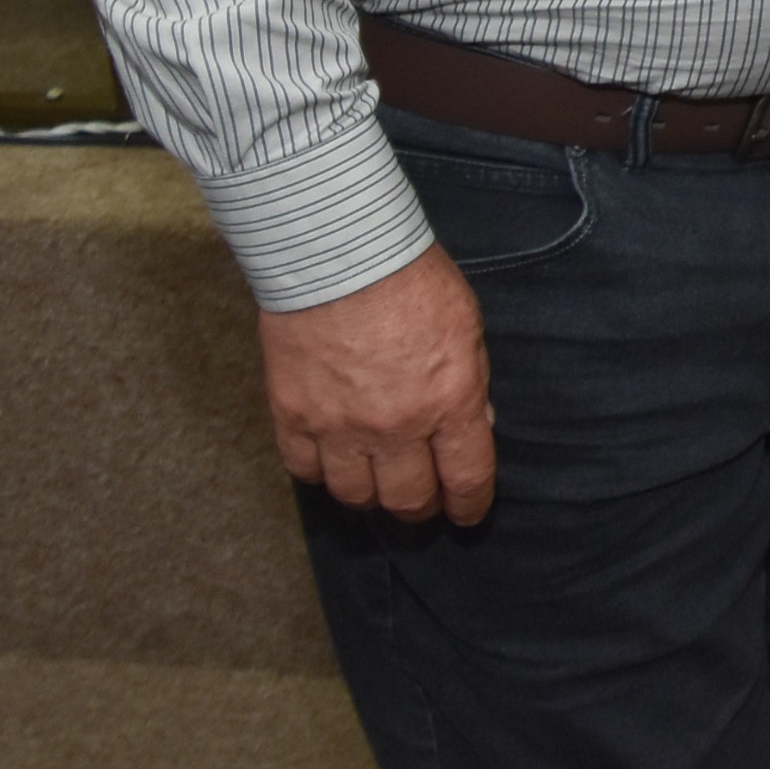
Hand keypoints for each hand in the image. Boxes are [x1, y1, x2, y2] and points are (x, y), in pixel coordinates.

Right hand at [259, 243, 496, 525]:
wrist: (339, 253)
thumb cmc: (412, 280)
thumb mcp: (467, 326)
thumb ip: (471, 382)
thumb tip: (477, 422)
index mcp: (449, 402)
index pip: (466, 478)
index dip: (469, 506)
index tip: (467, 515)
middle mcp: (396, 426)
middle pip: (407, 499)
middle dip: (421, 508)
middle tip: (423, 503)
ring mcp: (339, 426)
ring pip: (354, 495)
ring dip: (370, 496)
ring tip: (378, 484)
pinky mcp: (292, 416)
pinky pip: (305, 471)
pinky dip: (321, 474)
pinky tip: (332, 462)